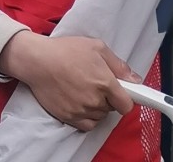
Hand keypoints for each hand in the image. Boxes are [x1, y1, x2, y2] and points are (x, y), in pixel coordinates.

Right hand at [0, 33, 139, 131]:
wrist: (37, 61)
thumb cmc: (65, 50)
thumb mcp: (96, 47)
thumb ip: (118, 65)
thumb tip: (135, 80)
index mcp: (105, 82)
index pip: (127, 104)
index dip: (126, 99)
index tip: (121, 94)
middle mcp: (95, 99)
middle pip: (111, 109)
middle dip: (107, 98)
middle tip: (95, 83)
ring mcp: (81, 110)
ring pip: (99, 116)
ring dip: (96, 107)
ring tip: (84, 90)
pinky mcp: (69, 117)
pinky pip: (87, 125)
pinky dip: (87, 117)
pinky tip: (80, 103)